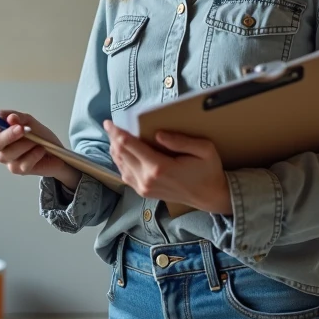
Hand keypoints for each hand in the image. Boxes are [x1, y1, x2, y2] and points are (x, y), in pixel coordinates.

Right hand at [0, 111, 80, 189]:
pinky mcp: (18, 170)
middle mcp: (0, 146)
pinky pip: (23, 163)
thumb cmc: (40, 136)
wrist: (58, 153)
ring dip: (26, 144)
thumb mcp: (30, 121)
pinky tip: (41, 150)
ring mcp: (8, 159)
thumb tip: (10, 118)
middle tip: (21, 129)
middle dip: (7, 135)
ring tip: (37, 141)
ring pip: (9, 153)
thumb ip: (18, 117)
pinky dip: (34, 154)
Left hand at [103, 120, 231, 214]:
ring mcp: (144, 188)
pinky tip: (121, 153)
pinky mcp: (144, 192)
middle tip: (110, 126)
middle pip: (121, 154)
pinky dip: (120, 162)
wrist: (209, 196)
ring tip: (114, 137)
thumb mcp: (204, 150)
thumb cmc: (208, 170)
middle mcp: (147, 179)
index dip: (117, 132)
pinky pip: (125, 175)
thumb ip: (181, 140)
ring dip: (115, 150)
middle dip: (113, 138)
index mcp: (160, 167)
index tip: (109, 122)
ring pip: (120, 165)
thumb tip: (158, 134)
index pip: (129, 145)